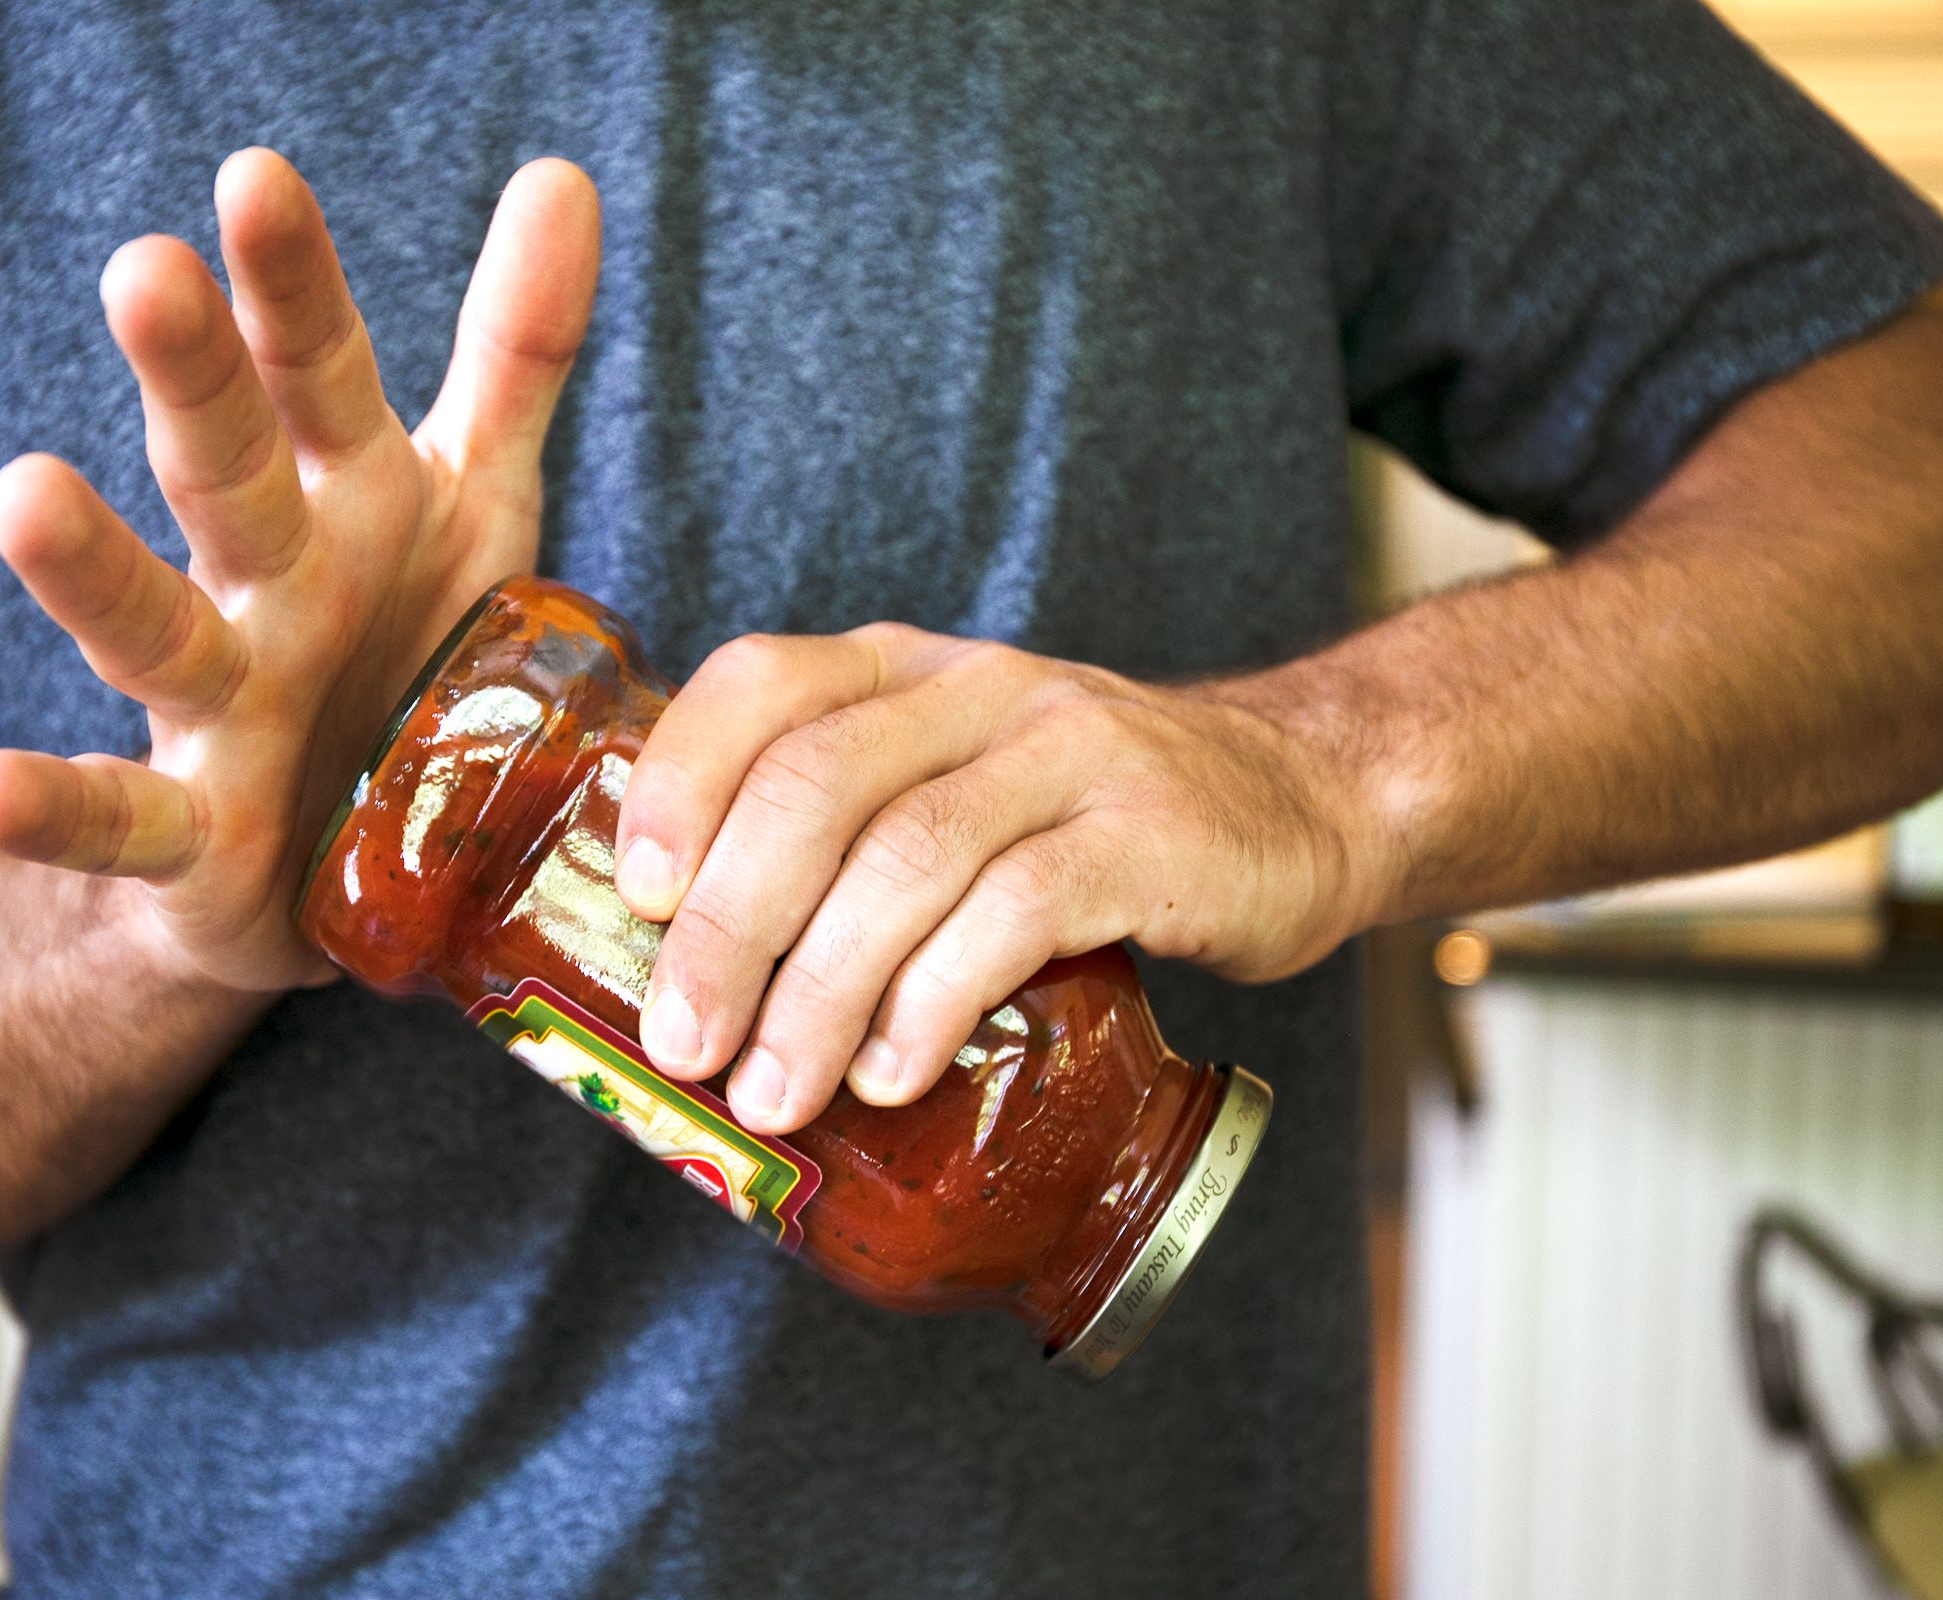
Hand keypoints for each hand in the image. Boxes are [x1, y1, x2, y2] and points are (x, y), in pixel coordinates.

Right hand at [0, 150, 599, 990]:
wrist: (345, 854)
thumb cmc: (404, 648)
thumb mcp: (473, 499)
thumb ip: (512, 354)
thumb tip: (562, 175)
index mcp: (341, 500)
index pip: (316, 374)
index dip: (293, 286)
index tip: (257, 178)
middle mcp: (265, 584)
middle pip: (225, 470)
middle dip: (191, 379)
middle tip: (145, 271)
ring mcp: (217, 706)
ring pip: (151, 628)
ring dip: (89, 569)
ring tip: (24, 492)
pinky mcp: (188, 836)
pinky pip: (116, 820)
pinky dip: (53, 808)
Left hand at [612, 630, 1388, 1133]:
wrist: (1302, 802)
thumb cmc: (1086, 821)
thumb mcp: (956, 786)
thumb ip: (845, 844)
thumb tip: (692, 987)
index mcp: (904, 671)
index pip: (760, 684)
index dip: (682, 783)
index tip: (640, 898)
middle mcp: (978, 689)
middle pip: (815, 787)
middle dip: (731, 928)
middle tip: (684, 1045)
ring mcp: (1069, 754)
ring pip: (906, 859)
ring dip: (819, 990)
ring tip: (774, 1091)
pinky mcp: (1148, 835)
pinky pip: (1015, 912)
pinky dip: (935, 1001)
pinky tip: (893, 1073)